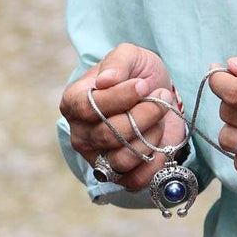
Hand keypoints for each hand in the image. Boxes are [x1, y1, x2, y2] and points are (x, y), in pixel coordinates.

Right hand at [59, 44, 187, 192]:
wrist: (159, 96)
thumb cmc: (138, 75)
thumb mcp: (130, 55)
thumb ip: (117, 62)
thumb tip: (106, 81)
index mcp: (74, 103)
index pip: (89, 107)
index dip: (119, 97)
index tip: (142, 85)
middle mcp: (81, 134)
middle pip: (109, 134)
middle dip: (143, 115)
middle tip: (162, 97)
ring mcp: (97, 158)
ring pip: (122, 159)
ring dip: (150, 137)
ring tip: (159, 119)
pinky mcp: (118, 176)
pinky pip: (134, 180)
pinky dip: (153, 163)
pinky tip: (162, 143)